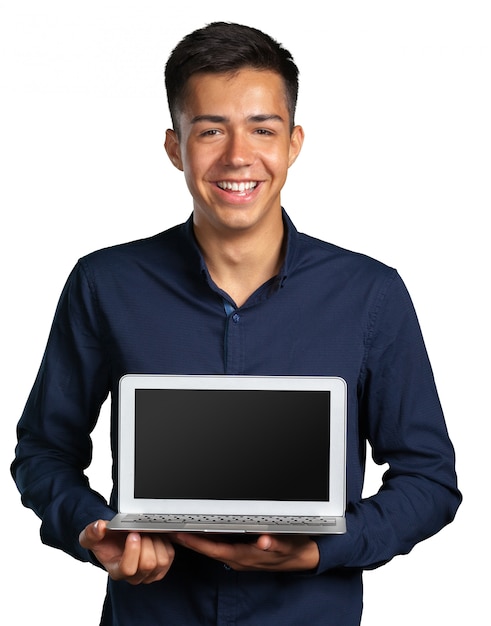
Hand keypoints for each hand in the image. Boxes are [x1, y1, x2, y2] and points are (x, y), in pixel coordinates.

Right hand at [79, 520, 174, 583]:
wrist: (117, 541)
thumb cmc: (106, 541)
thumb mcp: (92, 536)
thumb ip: (91, 532)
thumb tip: (99, 527)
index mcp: (117, 571)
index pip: (128, 569)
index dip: (132, 551)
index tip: (132, 533)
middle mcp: (135, 577)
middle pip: (148, 563)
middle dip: (146, 541)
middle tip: (140, 530)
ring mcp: (150, 573)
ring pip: (161, 560)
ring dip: (156, 541)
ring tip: (146, 533)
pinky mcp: (162, 566)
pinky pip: (169, 554)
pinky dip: (164, 542)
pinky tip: (154, 536)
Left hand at [170, 532, 318, 571]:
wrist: (304, 558)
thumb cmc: (293, 549)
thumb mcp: (287, 545)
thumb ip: (275, 544)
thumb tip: (264, 541)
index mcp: (246, 556)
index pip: (215, 549)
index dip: (196, 542)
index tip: (181, 534)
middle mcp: (239, 558)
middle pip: (209, 549)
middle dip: (190, 540)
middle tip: (171, 528)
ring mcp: (240, 557)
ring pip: (213, 548)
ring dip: (197, 540)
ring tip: (180, 528)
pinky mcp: (243, 553)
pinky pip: (221, 547)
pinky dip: (209, 541)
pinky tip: (201, 533)